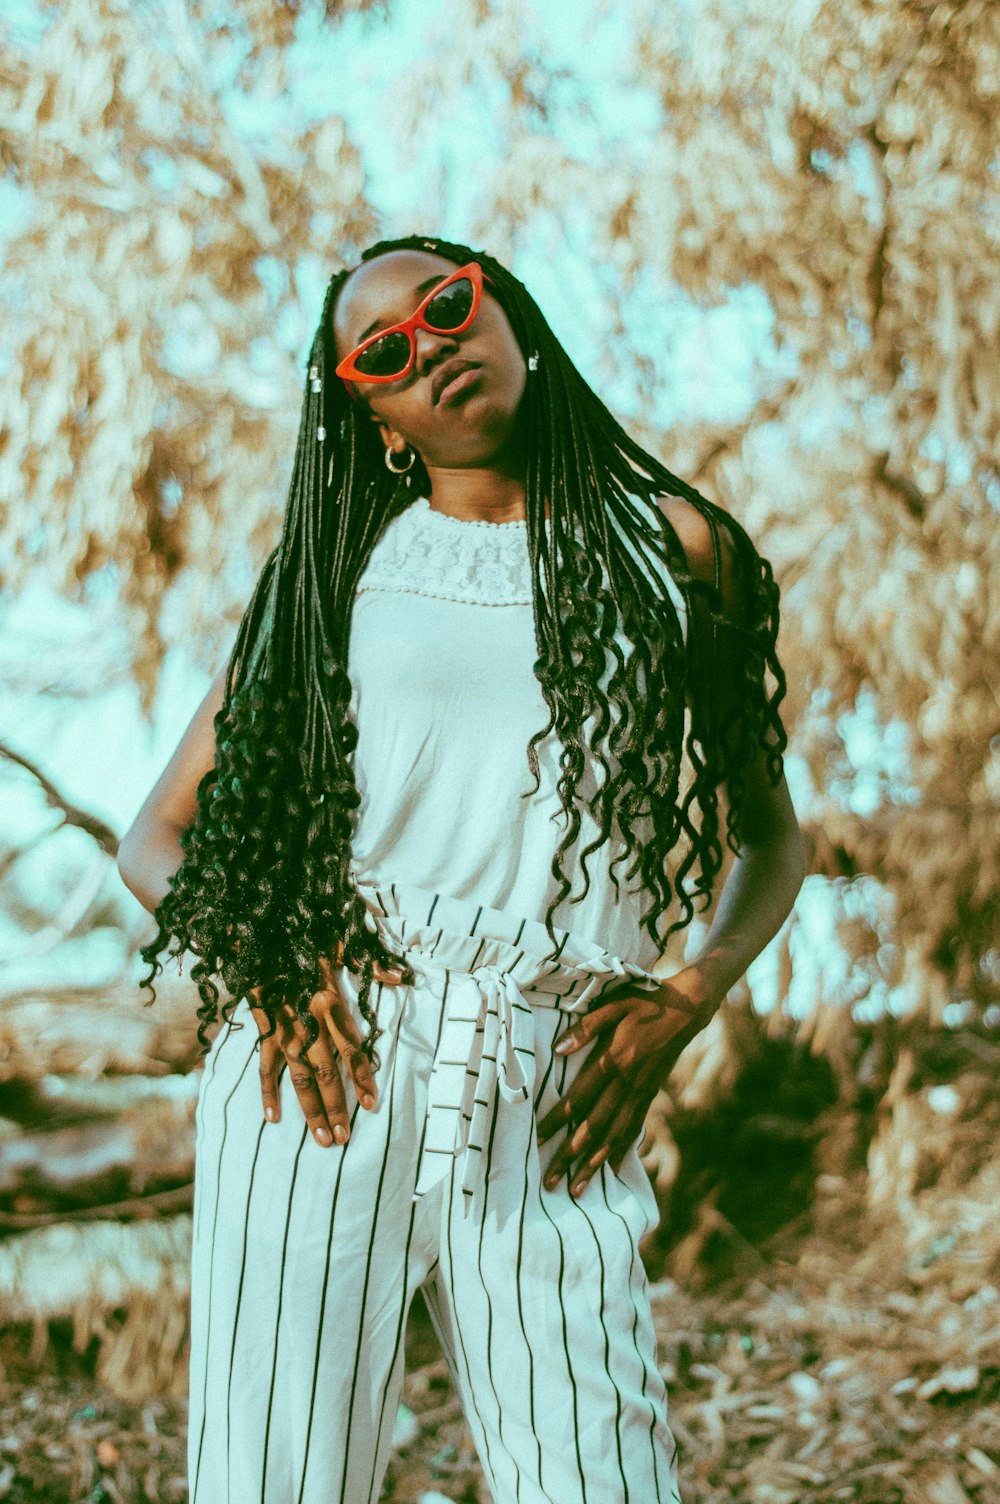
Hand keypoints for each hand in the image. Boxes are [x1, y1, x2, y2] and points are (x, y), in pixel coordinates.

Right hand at [252, 947, 408, 1147]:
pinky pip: (265, 1065)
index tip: (371, 1104)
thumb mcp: (341, 941)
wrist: (258, 927)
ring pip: (297, 1076)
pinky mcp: (264, 1028)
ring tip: (321, 1139)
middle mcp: (307, 1021)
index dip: (361, 1077)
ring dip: (309, 1109)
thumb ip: (371, 961)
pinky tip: (272, 1118)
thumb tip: (402, 976)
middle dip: (335, 1107)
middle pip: (324, 1072)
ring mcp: (283, 1029)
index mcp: (329, 1001)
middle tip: (344, 1138)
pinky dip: (267, 1091)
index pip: (351, 1047)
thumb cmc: (304, 934)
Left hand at [535, 969, 720, 1196]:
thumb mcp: (613, 1005)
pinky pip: (634, 1128)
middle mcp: (627, 1083)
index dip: (557, 1121)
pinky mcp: (651, 1094)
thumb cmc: (645, 1002)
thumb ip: (585, 1027)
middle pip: (594, 1127)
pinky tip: (611, 1169)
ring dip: (594, 1164)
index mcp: (613, 1060)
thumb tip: (559, 1048)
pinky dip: (622, 1151)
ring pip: (615, 1136)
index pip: (579, 1098)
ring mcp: (641, 1092)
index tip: (537, 1140)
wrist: (687, 1009)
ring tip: (577, 1188)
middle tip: (550, 1182)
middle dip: (570, 1156)